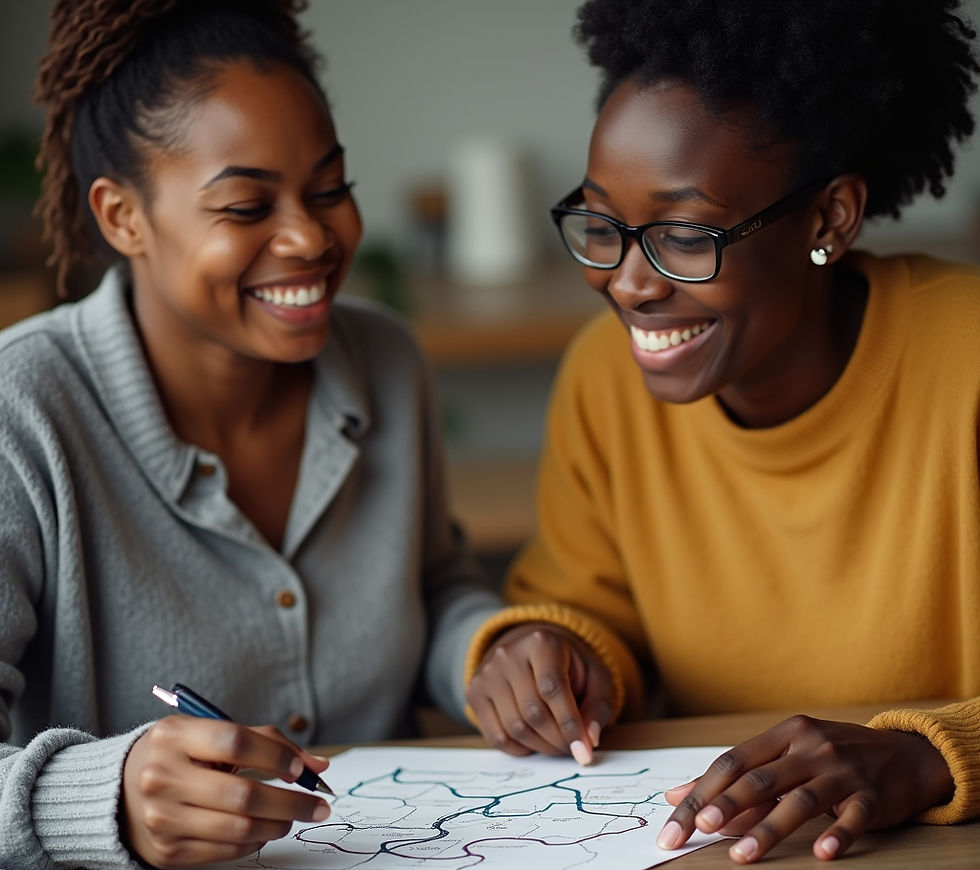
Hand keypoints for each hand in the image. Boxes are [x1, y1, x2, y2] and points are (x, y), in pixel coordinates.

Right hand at [121, 715, 331, 867]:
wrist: (119, 792)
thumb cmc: (180, 755)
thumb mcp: (211, 733)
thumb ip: (266, 742)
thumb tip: (317, 766)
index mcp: (174, 736)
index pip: (235, 743)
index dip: (276, 756)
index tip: (302, 768)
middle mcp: (162, 777)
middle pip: (242, 795)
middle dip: (291, 802)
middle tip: (319, 804)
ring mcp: (162, 818)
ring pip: (238, 828)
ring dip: (278, 824)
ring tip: (293, 816)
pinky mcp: (167, 851)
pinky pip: (225, 852)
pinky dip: (254, 841)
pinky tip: (265, 829)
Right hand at [465, 622, 614, 763]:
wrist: (533, 651)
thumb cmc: (569, 667)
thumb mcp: (595, 678)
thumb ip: (597, 708)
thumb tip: (588, 741)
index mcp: (542, 642)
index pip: (552, 689)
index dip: (569, 724)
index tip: (584, 752)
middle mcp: (508, 653)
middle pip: (533, 712)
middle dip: (558, 740)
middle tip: (574, 750)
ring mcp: (487, 673)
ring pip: (514, 728)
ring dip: (541, 747)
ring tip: (557, 745)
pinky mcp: (474, 692)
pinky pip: (496, 737)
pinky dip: (519, 749)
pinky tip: (535, 741)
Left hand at [656, 715, 953, 862]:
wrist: (904, 754)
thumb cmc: (831, 757)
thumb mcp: (785, 754)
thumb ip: (736, 776)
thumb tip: (679, 795)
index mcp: (784, 734)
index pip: (733, 762)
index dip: (702, 791)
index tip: (675, 820)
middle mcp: (810, 747)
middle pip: (760, 778)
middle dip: (726, 806)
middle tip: (700, 830)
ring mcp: (842, 771)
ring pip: (801, 800)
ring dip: (770, 829)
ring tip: (742, 855)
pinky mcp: (872, 795)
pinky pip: (854, 817)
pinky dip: (838, 834)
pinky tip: (822, 853)